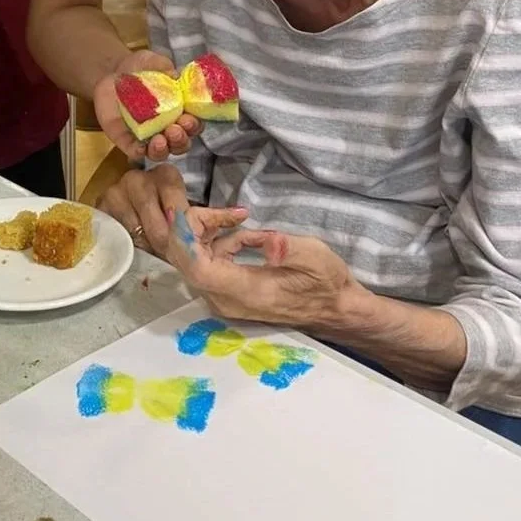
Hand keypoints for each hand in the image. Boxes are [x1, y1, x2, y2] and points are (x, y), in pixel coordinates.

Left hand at [94, 50, 200, 161]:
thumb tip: (174, 76)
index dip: (194, 125)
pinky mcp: (126, 140)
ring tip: (160, 140)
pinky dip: (139, 152)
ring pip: (160, 152)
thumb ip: (165, 67)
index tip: (189, 118)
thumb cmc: (140, 68)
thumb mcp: (154, 61)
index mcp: (179, 111)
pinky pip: (135, 152)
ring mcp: (147, 136)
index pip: (193, 125)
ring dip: (163, 150)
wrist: (112, 71)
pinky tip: (141, 148)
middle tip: (175, 129)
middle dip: (181, 139)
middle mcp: (166, 127)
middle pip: (180, 143)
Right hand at [98, 164, 245, 257]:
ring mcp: (118, 191)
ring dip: (150, 246)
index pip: (178, 210)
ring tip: (159, 251)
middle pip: (157, 226)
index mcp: (166, 175)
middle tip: (175, 257)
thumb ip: (215, 216)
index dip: (184, 234)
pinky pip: (119, 232)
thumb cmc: (168, 206)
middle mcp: (139, 179)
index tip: (188, 247)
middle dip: (168, 246)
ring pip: (138, 232)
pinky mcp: (102, 205)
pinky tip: (139, 243)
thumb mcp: (192, 210)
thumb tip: (244, 214)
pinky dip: (131, 242)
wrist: (129, 198)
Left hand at [167, 215, 359, 328]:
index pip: (197, 269)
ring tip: (238, 217)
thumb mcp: (315, 257)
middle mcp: (227, 300)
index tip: (191, 213)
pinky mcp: (227, 293)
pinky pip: (207, 263)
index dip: (185, 240)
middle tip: (226, 211)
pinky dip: (217, 242)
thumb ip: (288, 249)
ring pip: (194, 260)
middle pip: (187, 262)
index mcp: (245, 291)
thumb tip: (267, 243)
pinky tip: (244, 233)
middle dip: (195, 228)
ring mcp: (224, 299)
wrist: (334, 309)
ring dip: (208, 232)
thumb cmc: (326, 282)